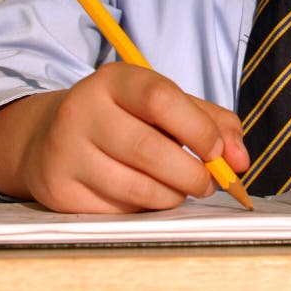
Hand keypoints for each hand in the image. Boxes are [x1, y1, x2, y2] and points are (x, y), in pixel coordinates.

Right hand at [0, 63, 248, 212]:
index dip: (197, 129)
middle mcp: (83, 109)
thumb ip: (211, 121)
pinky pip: (117, 211)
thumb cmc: (124, 117)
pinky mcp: (59, 190)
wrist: (49, 136)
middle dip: (192, 174)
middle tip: (208, 182)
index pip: (160, 99)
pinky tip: (145, 194)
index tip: (216, 151)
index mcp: (114, 79)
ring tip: (180, 188)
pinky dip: (143, 209)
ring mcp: (66, 150)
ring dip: (172, 196)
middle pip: (149, 149)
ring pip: (136, 187)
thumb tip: (240, 159)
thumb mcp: (164, 103)